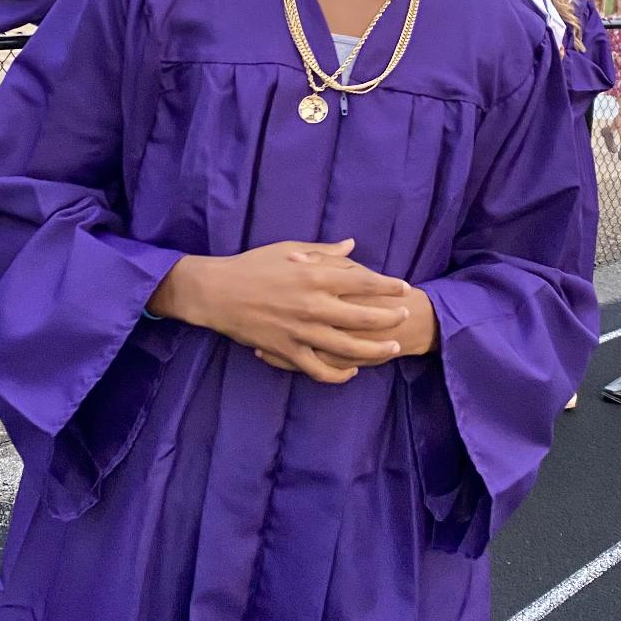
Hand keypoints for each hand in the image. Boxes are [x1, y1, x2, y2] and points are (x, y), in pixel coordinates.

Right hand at [256, 260, 436, 373]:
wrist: (216, 292)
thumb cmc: (252, 265)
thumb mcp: (289, 250)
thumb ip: (324, 252)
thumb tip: (352, 245)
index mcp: (315, 277)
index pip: (363, 281)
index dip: (388, 286)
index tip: (404, 288)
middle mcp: (313, 305)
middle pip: (363, 316)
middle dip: (389, 318)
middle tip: (404, 317)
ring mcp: (301, 331)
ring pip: (348, 347)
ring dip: (375, 350)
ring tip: (391, 348)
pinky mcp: (287, 350)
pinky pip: (319, 369)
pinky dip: (339, 374)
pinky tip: (352, 371)